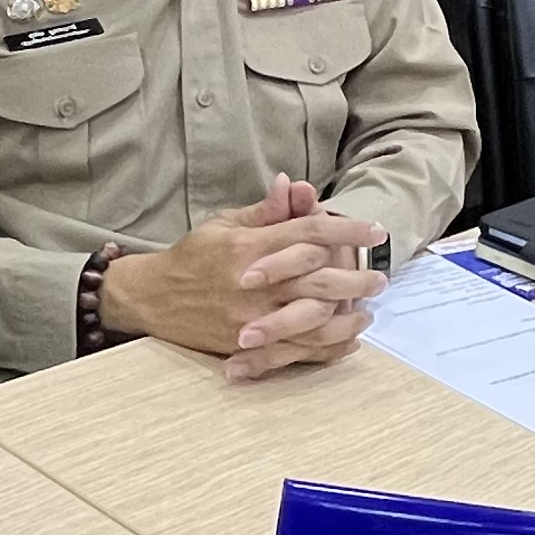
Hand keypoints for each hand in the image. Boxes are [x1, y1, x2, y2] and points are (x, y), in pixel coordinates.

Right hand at [101, 175, 388, 373]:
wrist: (153, 298)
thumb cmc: (192, 256)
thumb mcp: (224, 223)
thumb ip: (265, 211)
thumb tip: (294, 184)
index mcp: (248, 246)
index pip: (309, 233)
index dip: (347, 230)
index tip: (376, 231)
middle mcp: (253, 282)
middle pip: (318, 277)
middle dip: (357, 276)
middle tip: (380, 276)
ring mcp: (251, 317)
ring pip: (313, 318)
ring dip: (347, 315)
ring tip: (368, 311)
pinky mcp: (248, 344)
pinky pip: (296, 350)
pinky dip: (327, 347)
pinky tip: (347, 340)